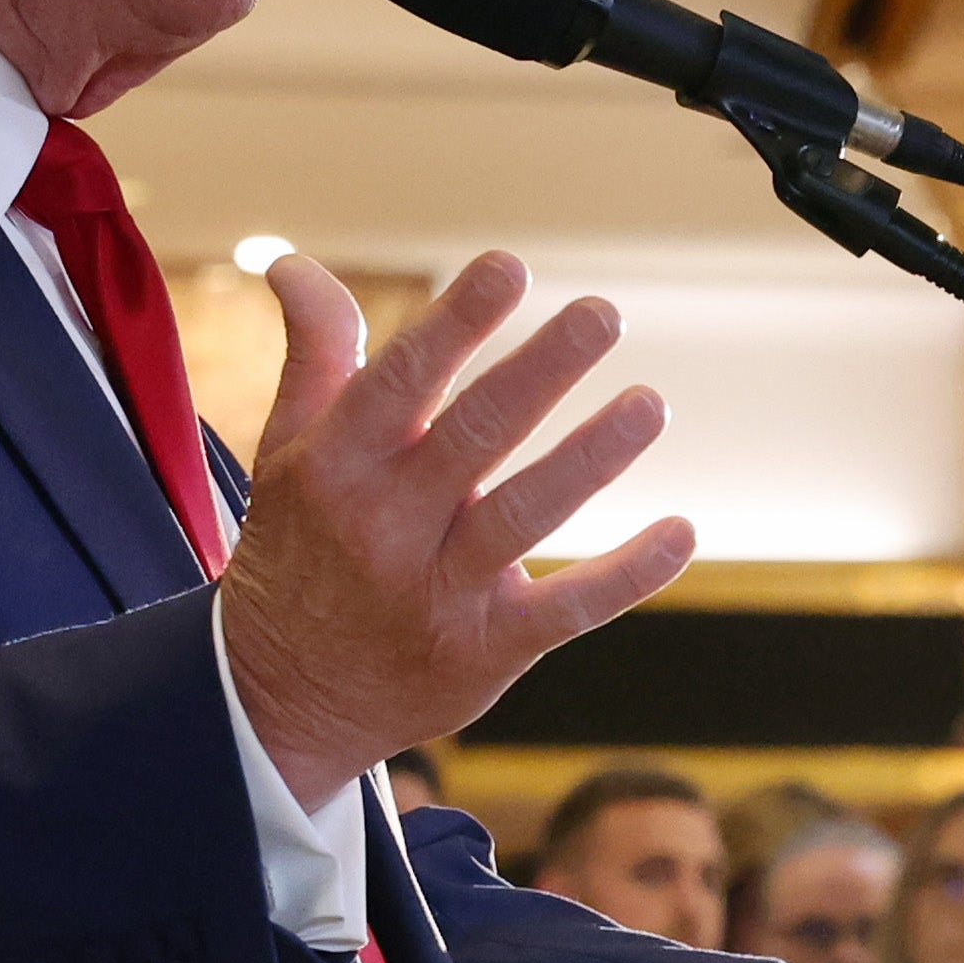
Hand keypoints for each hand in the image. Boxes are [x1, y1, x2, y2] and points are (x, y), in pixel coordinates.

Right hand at [216, 252, 702, 810]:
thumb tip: (295, 262)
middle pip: (472, 437)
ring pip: (523, 516)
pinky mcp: (486, 650)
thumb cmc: (302, 549)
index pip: (398, 381)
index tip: (509, 268)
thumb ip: (314, 357)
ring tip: (649, 405)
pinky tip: (681, 533)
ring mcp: (438, 591)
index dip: (454, 324)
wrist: (282, 699)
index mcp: (337, 466)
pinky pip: (567, 610)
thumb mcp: (285, 452)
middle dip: (540, 372)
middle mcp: (386, 525)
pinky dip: (628, 575)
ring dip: (591, 458)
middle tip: (603, 313)